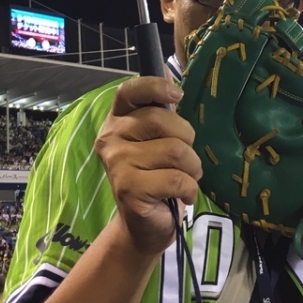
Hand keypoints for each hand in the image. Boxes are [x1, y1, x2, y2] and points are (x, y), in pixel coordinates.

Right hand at [94, 76, 202, 257]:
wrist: (143, 226)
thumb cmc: (156, 176)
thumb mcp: (158, 141)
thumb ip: (162, 114)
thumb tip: (175, 76)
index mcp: (118, 120)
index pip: (129, 91)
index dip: (155, 87)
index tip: (177, 95)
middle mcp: (111, 138)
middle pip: (161, 120)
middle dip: (187, 139)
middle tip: (185, 158)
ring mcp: (118, 163)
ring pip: (175, 150)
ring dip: (191, 167)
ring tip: (185, 178)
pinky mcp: (129, 189)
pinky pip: (176, 178)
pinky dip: (189, 189)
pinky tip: (181, 195)